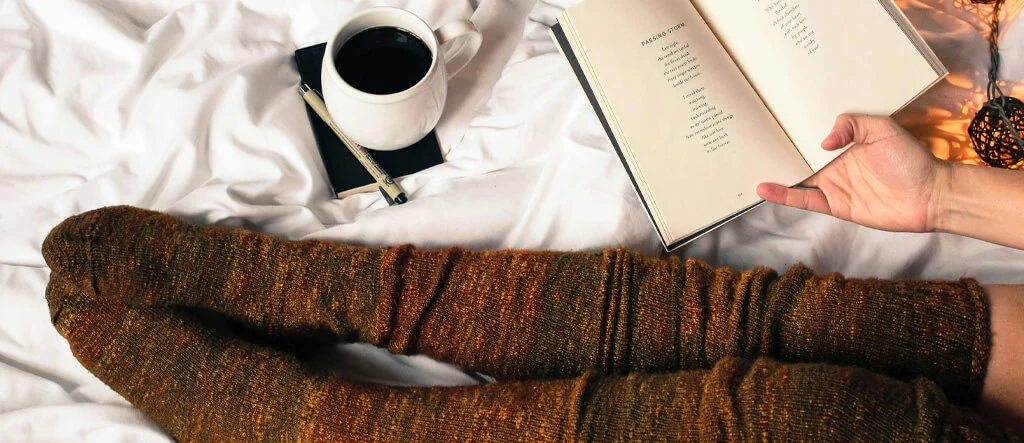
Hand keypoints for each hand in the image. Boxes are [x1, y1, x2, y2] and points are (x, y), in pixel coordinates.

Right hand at [757, 114, 950, 232]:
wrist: (930, 195)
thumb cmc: (912, 160)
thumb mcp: (884, 129)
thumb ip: (853, 125)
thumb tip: (823, 142)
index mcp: (846, 143)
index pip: (812, 135)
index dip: (792, 129)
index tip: (770, 120)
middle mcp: (835, 163)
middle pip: (799, 156)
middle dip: (777, 149)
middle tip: (750, 140)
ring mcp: (833, 185)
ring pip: (797, 178)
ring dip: (775, 172)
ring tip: (748, 165)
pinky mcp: (835, 205)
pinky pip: (804, 200)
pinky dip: (784, 195)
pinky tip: (765, 189)